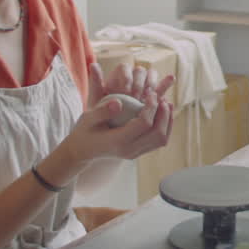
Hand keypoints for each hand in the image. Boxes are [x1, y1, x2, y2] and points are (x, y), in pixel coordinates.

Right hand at [58, 62, 174, 174]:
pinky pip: (158, 142)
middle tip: (162, 99)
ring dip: (167, 121)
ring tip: (165, 104)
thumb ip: (102, 111)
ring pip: (161, 140)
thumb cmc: (85, 130)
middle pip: (157, 134)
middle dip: (164, 115)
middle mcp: (129, 150)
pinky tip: (162, 113)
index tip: (150, 94)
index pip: (144, 124)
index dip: (151, 107)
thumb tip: (119, 102)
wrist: (82, 150)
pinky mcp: (138, 152)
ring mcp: (135, 153)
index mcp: (118, 141)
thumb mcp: (88, 118)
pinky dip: (164, 127)